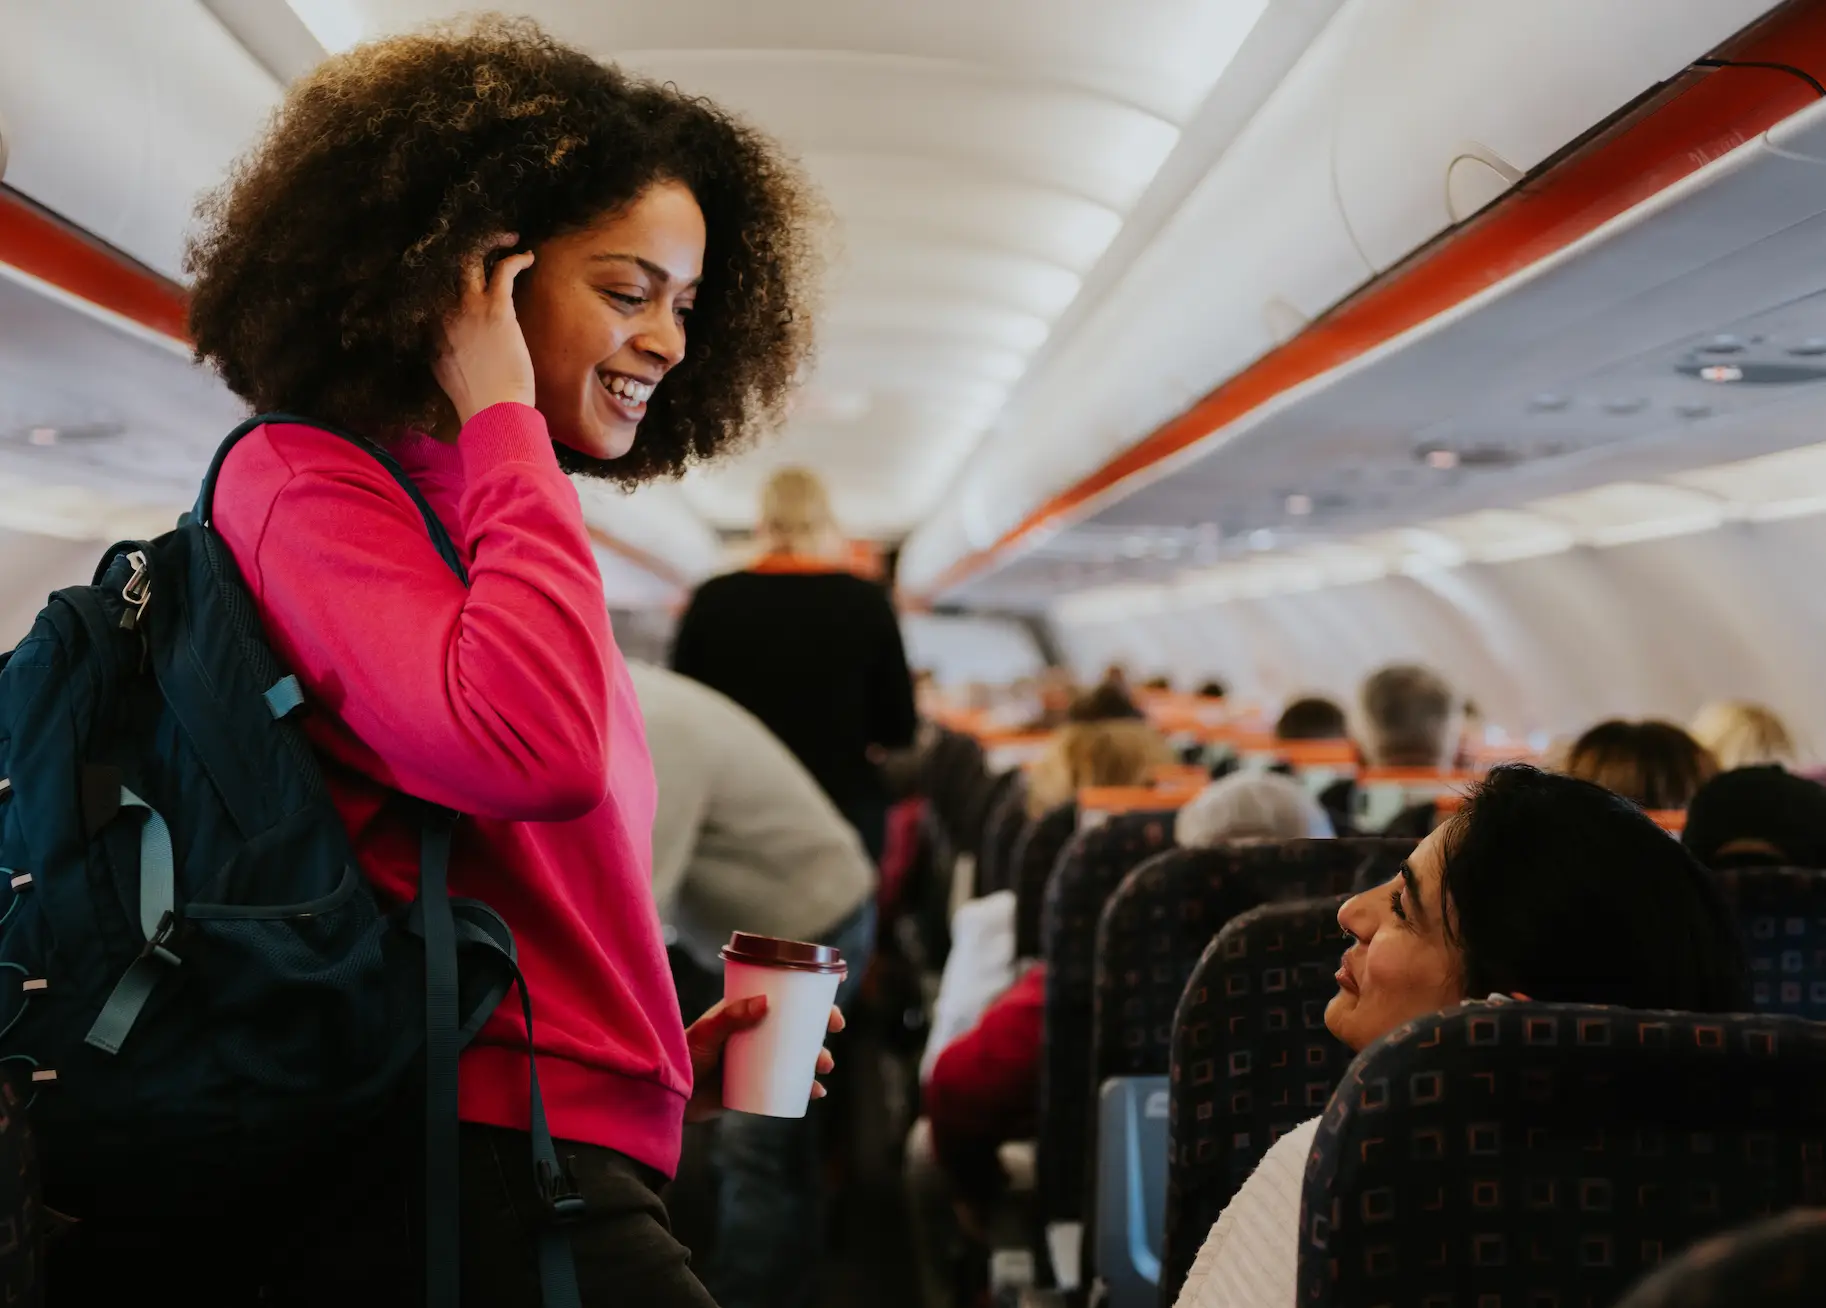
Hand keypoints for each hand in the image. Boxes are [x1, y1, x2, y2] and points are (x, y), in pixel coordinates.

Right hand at [432, 233, 536, 425]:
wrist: (493, 412)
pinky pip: (503, 270)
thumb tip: (454, 345)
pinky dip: (516, 259)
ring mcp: (467, 309)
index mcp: (430, 330)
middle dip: (462, 248)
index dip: (446, 272)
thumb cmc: (478, 401)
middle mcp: (443, 314)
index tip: (462, 268)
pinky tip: (527, 257)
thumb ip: (445, 352)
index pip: (431, 288)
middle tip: (483, 242)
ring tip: (507, 239)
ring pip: (469, 260)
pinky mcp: (495, 309)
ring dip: (488, 243)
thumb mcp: (448, 374)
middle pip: (444, 266)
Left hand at [683, 996, 845, 1123]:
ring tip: (825, 1066)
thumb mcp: (707, 1033)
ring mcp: (757, 1059)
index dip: (809, 989)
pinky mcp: (756, 1085)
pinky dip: (804, 1088)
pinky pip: (787, 1085)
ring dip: (818, 1057)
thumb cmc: (683, 1056)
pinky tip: (816, 1093)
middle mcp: (755, 1033)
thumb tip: (766, 1001)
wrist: (668, 1099)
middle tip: (836, 1026)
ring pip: (797, 1055)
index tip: (833, 984)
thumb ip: (731, 1016)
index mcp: (745, 1012)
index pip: (781, 993)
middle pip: (796, 1023)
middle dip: (821, 1024)